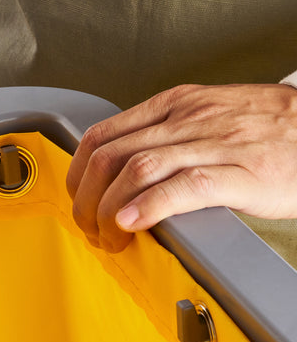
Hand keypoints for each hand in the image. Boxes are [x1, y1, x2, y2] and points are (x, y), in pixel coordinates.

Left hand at [67, 84, 296, 251]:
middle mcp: (185, 119)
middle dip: (86, 199)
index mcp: (173, 105)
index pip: (101, 135)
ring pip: (137, 170)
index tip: (78, 199)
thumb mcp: (204, 115)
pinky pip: (184, 186)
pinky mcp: (241, 171)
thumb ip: (163, 134)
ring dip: (109, 210)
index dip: (77, 172)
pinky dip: (150, 205)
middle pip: (109, 157)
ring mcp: (213, 143)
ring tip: (107, 236)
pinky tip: (132, 224)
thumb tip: (120, 166)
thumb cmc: (263, 125)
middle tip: (89, 227)